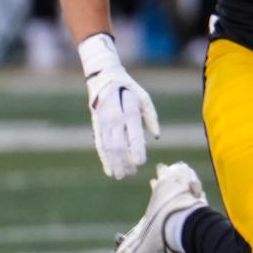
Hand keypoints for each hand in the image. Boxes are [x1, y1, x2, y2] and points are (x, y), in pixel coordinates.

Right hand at [80, 36, 159, 178]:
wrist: (103, 77)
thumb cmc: (128, 89)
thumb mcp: (144, 98)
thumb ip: (151, 117)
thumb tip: (156, 137)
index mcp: (129, 111)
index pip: (133, 136)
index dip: (137, 151)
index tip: (141, 163)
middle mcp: (114, 118)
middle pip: (119, 146)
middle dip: (125, 162)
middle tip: (132, 173)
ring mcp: (103, 122)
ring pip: (108, 148)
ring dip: (114, 163)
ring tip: (121, 175)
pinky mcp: (96, 125)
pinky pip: (99, 145)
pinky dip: (104, 159)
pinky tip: (109, 169)